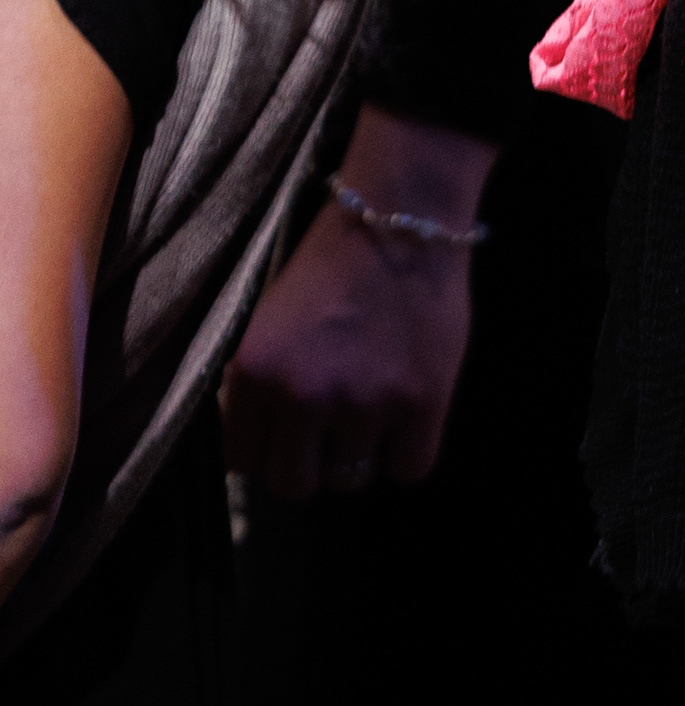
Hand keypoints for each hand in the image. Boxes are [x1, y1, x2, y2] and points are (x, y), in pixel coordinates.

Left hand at [223, 104, 494, 499]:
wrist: (399, 221)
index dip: (267, 452)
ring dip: (360, 454)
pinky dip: (408, 452)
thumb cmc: (333, 264)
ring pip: (351, 479)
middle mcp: (302, 396)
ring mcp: (364, 404)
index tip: (286, 438)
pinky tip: (408, 420)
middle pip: (295, 484)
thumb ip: (261, 385)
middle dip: (311, 465)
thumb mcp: (268, 324)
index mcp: (254, 373)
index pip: (242, 461)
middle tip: (331, 433)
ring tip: (374, 412)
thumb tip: (264, 444)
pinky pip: (408, 469)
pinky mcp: (421, 405)